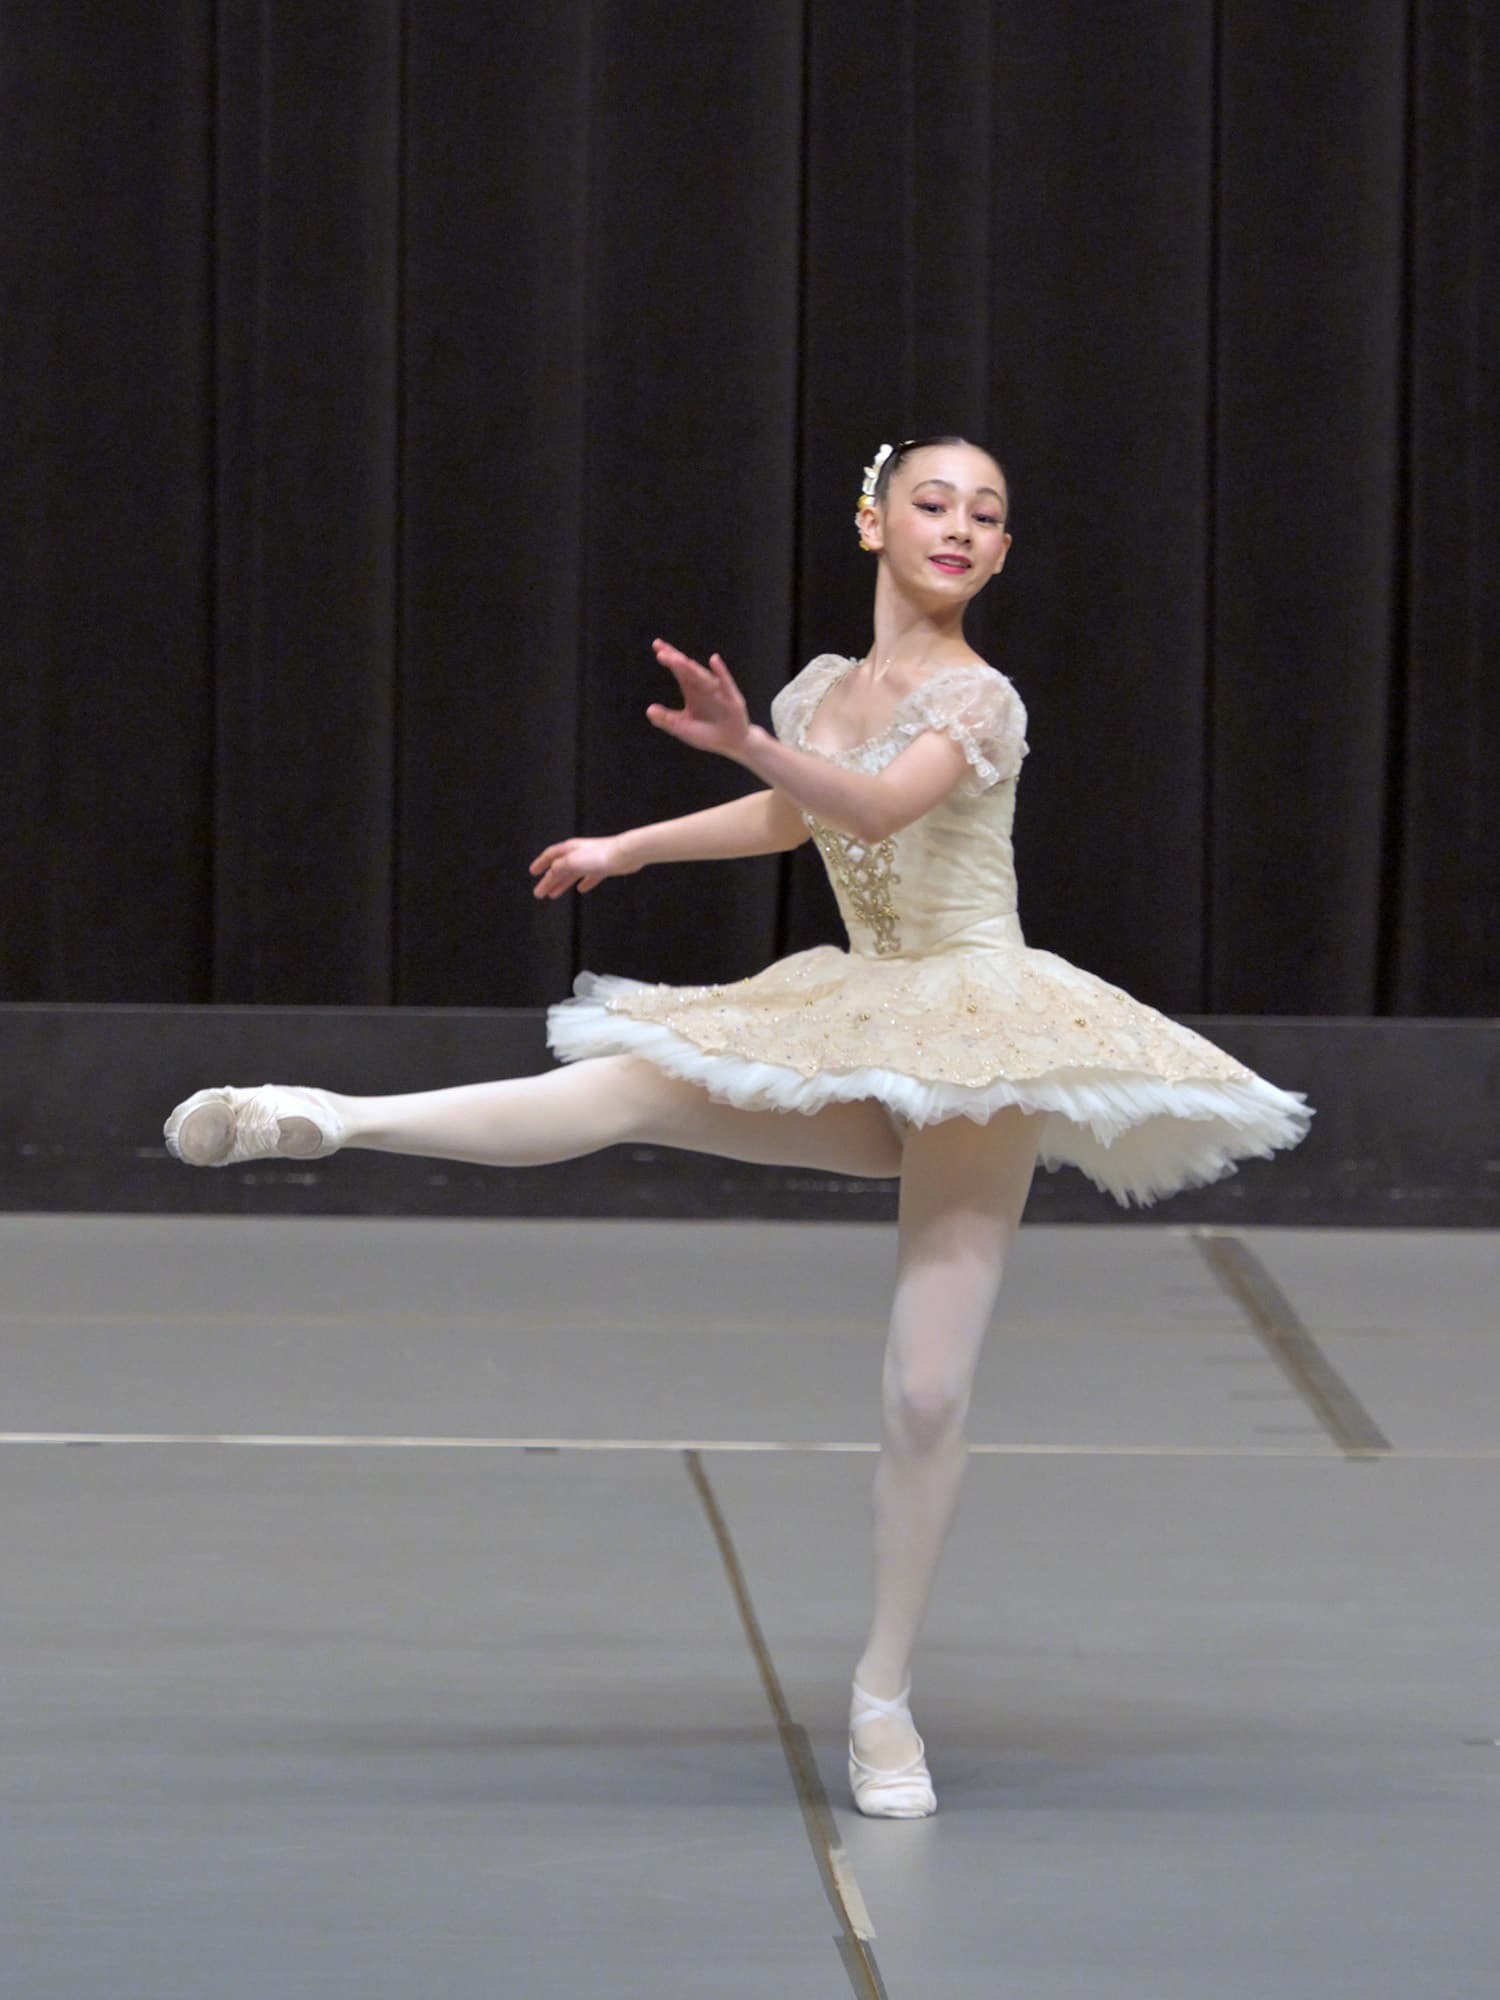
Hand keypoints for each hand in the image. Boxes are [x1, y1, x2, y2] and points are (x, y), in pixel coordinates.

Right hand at [529, 833, 639, 898]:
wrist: (625, 854)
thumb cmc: (599, 856)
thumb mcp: (572, 862)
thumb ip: (559, 867)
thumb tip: (551, 872)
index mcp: (569, 849)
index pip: (550, 856)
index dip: (540, 864)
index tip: (533, 873)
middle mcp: (578, 853)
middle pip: (559, 868)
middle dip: (548, 881)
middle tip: (539, 893)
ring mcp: (591, 860)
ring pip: (572, 874)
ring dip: (562, 884)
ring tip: (553, 895)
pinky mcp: (604, 867)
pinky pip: (589, 877)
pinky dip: (584, 883)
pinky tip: (581, 889)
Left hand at [646, 638, 750, 757]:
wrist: (731, 744)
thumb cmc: (705, 733)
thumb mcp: (683, 728)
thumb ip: (667, 719)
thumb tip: (648, 710)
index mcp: (691, 689)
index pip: (678, 670)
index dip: (669, 658)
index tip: (657, 646)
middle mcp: (704, 686)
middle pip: (688, 669)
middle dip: (676, 661)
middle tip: (662, 652)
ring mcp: (718, 691)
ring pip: (703, 677)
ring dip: (692, 668)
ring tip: (679, 659)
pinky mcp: (732, 700)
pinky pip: (726, 684)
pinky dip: (720, 672)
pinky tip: (714, 660)